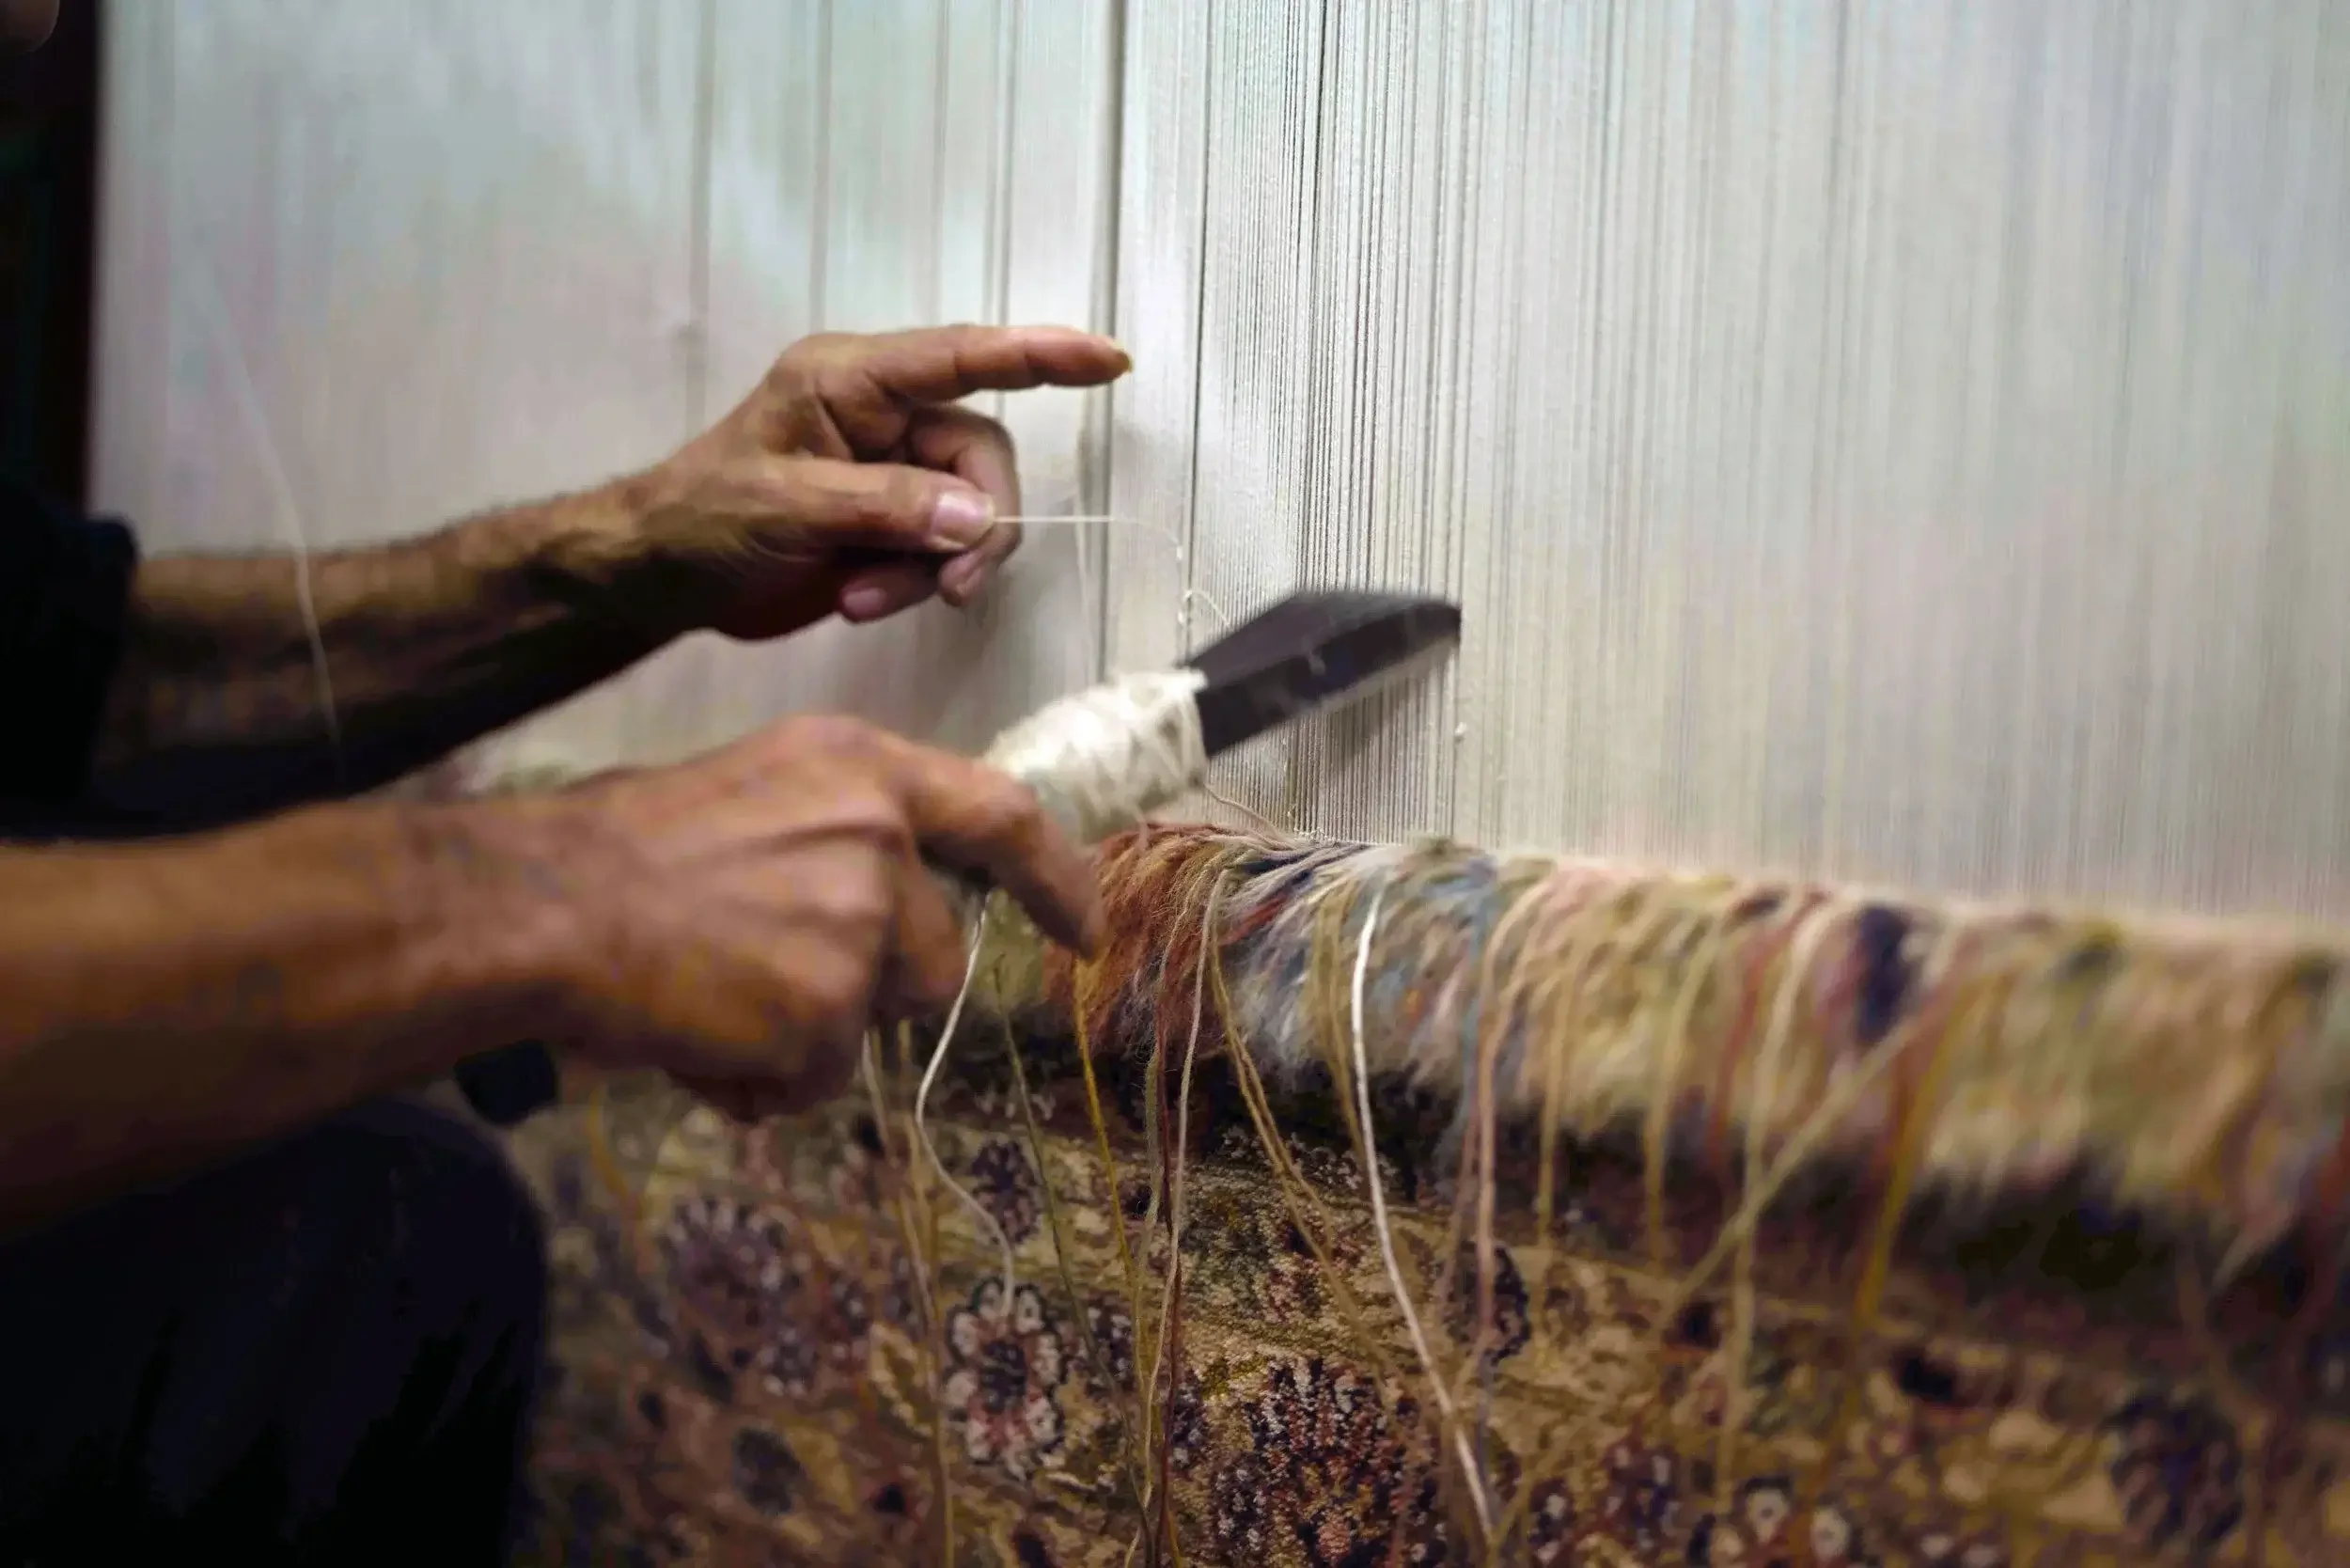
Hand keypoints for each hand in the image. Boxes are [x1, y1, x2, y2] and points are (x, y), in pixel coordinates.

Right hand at [484, 715, 1103, 1119]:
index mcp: (865, 769)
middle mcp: (879, 838)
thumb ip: (847, 830)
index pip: (1004, 818)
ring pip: (878, 1018)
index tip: (1087, 929)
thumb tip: (897, 896)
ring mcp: (859, 926)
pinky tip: (699, 1038)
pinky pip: (818, 1078)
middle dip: (876, 983)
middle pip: (940, 953)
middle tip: (769, 969)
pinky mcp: (826, 1010)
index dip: (1058, 878)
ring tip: (720, 998)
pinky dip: (762, 1080)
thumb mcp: (760, 789)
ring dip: (814, 1032)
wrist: (548, 906)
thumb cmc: (629, 845)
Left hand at [625, 323, 1131, 640]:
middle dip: (973, 528)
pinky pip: (941, 551)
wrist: (661, 578)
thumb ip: (885, 505)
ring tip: (865, 599)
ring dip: (931, 567)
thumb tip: (975, 515)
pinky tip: (857, 601)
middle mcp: (883, 415)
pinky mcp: (890, 522)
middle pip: (982, 458)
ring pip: (968, 514)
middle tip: (945, 588)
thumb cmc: (702, 519)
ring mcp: (890, 470)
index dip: (1040, 355)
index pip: (962, 356)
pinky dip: (913, 584)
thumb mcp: (787, 507)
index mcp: (851, 379)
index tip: (1108, 361)